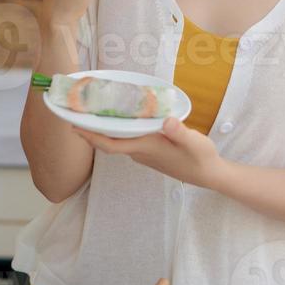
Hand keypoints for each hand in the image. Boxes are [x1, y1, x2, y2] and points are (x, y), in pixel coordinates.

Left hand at [71, 117, 223, 189]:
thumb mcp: (193, 142)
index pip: (111, 144)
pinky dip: (120, 129)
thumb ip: (179, 132)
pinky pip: (129, 140)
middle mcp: (141, 151)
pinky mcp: (152, 151)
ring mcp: (146, 153)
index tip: (75, 127)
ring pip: (119, 141)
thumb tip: (166, 121)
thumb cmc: (200, 158)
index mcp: (145, 147)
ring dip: (105, 129)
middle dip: (92, 130)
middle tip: (78, 112)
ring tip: (95, 110)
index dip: (91, 136)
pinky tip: (123, 116)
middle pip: (110, 142)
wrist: (210, 174)